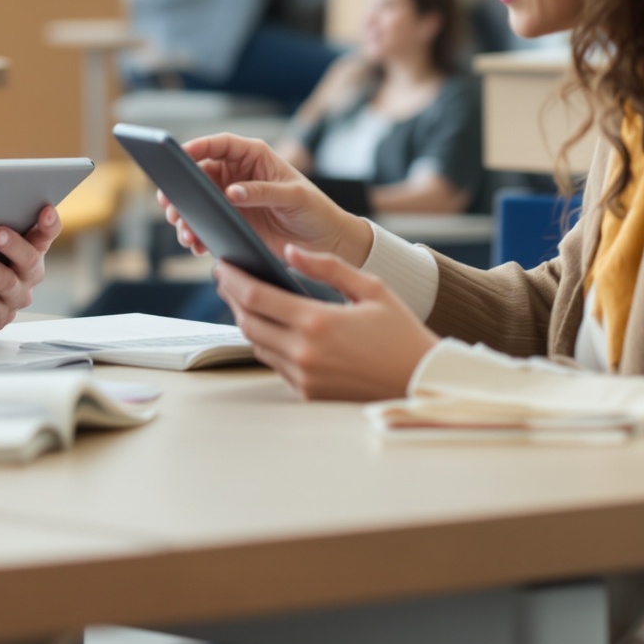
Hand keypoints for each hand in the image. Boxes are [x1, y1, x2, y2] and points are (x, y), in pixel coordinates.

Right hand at [167, 133, 368, 264]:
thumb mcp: (294, 196)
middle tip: (170, 203)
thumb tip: (231, 192)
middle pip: (200, 174)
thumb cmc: (316, 210)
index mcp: (255, 157)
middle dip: (182, 188)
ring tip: (184, 231)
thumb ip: (263, 192)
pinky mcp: (232, 222)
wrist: (326, 243)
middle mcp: (239, 174)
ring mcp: (233, 199)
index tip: (179, 156)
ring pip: (198, 201)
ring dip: (186, 215)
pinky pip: (206, 224)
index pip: (221, 144)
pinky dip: (197, 233)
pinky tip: (195, 244)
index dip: (198, 146)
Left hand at [213, 246, 436, 402]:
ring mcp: (304, 377)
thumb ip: (327, 267)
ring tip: (246, 298)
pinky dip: (268, 343)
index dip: (232, 279)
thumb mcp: (371, 288)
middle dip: (231, 297)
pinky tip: (271, 326)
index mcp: (317, 322)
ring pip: (257, 344)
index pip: (256, 297)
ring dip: (247, 320)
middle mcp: (304, 353)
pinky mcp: (308, 393)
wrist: (422, 381)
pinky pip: (274, 364)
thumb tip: (289, 251)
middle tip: (227, 278)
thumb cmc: (401, 332)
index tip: (222, 265)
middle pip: (247, 321)